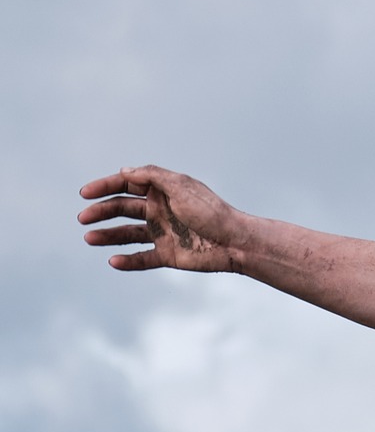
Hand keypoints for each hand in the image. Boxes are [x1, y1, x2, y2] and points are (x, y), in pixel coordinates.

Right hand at [78, 166, 243, 271]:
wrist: (235, 241)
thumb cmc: (211, 211)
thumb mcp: (182, 187)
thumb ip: (154, 176)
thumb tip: (126, 170)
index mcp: (163, 191)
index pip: (127, 185)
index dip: (105, 187)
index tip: (85, 193)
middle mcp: (160, 211)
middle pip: (123, 209)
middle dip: (101, 211)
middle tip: (84, 218)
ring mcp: (163, 233)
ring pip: (127, 234)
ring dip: (107, 236)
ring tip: (89, 238)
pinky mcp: (168, 254)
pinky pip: (142, 258)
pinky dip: (127, 261)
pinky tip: (113, 261)